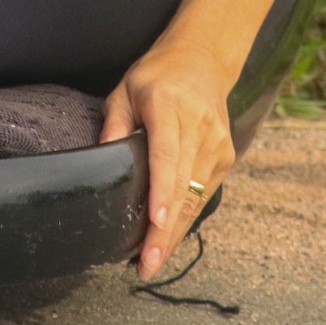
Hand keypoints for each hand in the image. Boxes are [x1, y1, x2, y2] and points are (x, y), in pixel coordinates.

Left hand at [101, 34, 239, 279]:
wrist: (204, 60)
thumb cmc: (156, 76)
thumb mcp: (124, 91)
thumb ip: (113, 125)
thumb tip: (100, 162)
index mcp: (170, 107)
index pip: (166, 155)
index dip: (161, 192)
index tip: (156, 222)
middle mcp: (200, 126)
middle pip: (183, 186)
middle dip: (165, 231)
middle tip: (147, 264)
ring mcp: (218, 143)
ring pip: (196, 197)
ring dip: (175, 232)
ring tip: (152, 260)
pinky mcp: (226, 155)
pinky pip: (204, 193)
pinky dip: (186, 217)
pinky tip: (168, 236)